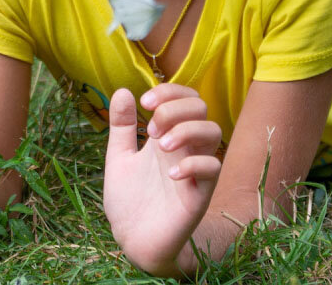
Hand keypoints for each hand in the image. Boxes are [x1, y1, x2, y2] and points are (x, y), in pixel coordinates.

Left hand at [104, 84, 221, 276]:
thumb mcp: (118, 156)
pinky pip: (212, 169)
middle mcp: (184, 147)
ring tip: (160, 145)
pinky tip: (169, 173)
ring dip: (187, 130)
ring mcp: (193, 169)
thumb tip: (122, 90)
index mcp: (166, 134)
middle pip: (200, 107)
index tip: (144, 102)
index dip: (169, 91)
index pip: (184, 97)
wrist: (132, 240)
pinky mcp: (198, 195)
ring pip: (214, 131)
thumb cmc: (128, 198)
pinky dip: (192, 164)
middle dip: (174, 109)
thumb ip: (122, 125)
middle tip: (152, 130)